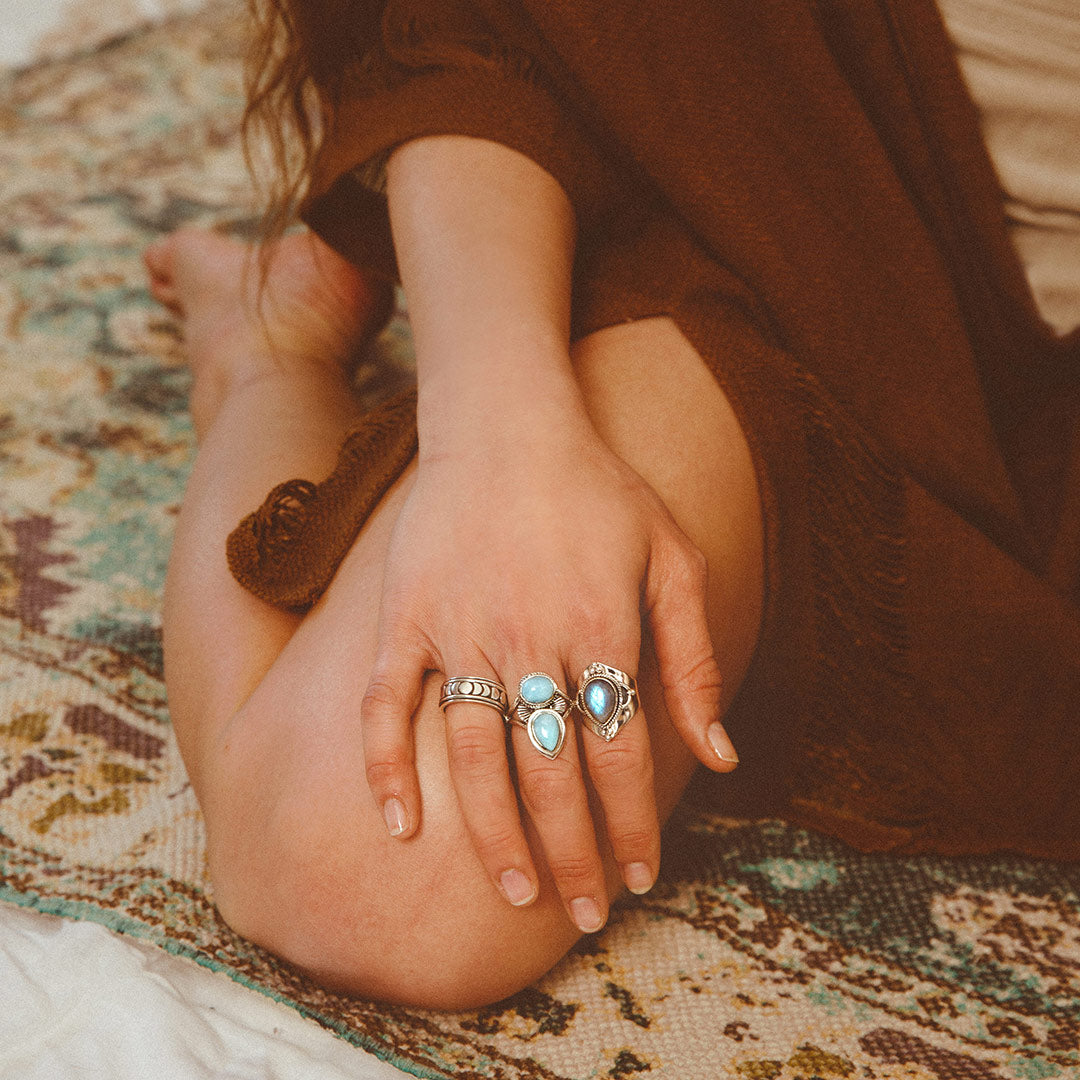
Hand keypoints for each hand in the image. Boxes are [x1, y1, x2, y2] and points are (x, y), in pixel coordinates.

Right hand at [360, 396, 737, 932]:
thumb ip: (696, 658)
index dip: (633, 826)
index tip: (640, 877)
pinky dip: (386, 768)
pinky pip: (385, 706)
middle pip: (554, 774)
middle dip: (575, 853)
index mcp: (601, 629)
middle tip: (584, 912)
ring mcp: (460, 632)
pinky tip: (401, 827)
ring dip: (498, 835)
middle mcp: (531, 642)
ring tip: (520, 892)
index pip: (622, 756)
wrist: (508, 425)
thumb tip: (720, 756)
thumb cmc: (599, 491)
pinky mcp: (405, 619)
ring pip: (478, 758)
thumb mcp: (673, 556)